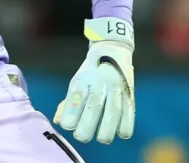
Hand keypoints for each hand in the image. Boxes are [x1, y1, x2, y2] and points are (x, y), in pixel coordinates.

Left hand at [54, 17, 135, 144]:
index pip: (75, 98)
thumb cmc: (89, 73)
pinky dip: (126, 123)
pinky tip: (121, 134)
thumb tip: (59, 122)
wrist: (112, 50)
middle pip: (94, 105)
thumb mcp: (76, 82)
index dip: (71, 114)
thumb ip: (67, 103)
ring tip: (102, 139)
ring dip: (108, 127)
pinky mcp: (129, 91)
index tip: (67, 126)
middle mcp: (99, 82)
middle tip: (81, 138)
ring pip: (113, 109)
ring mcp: (116, 86)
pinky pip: (129, 109)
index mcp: (82, 79)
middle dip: (87, 124)